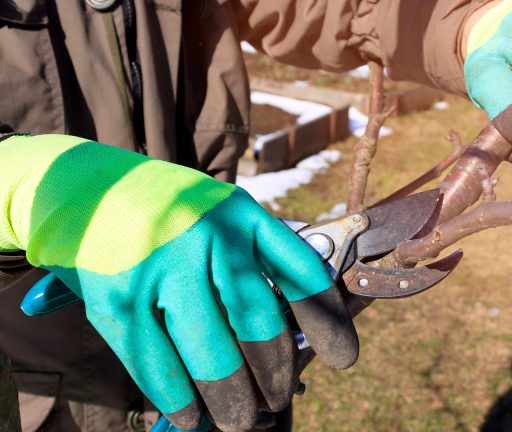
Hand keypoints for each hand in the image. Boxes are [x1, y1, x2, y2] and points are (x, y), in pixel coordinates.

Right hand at [2, 134, 357, 430]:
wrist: (78, 185)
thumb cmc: (162, 209)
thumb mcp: (216, 212)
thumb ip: (250, 256)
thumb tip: (287, 329)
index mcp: (242, 215)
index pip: (301, 273)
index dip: (327, 321)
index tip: (344, 358)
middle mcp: (208, 236)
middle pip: (257, 321)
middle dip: (274, 372)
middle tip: (276, 400)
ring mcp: (163, 265)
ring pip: (212, 350)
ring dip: (231, 397)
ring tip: (239, 418)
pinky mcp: (120, 296)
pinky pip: (158, 361)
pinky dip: (177, 397)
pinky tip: (189, 415)